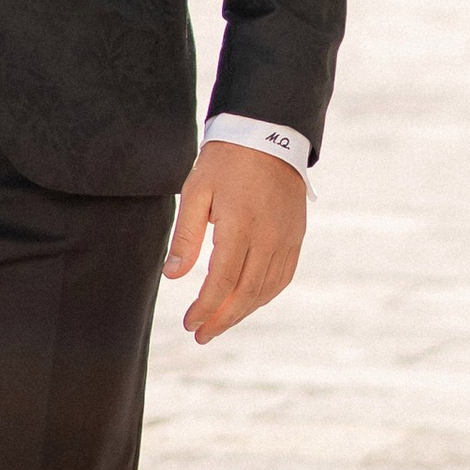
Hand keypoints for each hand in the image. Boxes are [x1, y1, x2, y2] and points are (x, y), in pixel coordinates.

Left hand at [164, 139, 306, 345]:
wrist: (268, 135)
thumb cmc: (226, 161)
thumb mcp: (196, 191)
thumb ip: (186, 236)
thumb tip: (173, 277)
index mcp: (240, 225)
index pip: (222, 281)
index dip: (205, 307)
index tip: (190, 323)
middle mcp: (268, 236)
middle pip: (246, 293)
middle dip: (222, 319)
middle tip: (201, 335)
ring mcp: (287, 238)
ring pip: (266, 289)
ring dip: (242, 312)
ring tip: (219, 323)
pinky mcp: (296, 236)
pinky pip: (283, 276)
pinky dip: (264, 295)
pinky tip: (247, 302)